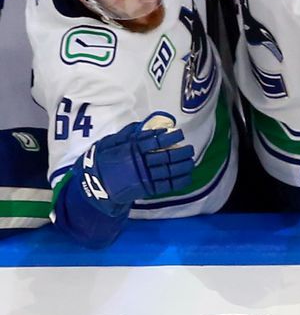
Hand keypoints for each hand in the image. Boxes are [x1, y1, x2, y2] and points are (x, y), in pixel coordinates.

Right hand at [74, 112, 194, 215]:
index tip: (180, 134)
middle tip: (190, 149)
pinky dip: (178, 182)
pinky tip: (187, 177)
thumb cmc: (102, 161)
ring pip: (168, 171)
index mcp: (132, 150)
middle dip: (181, 153)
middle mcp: (140, 163)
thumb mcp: (109, 143)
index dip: (170, 137)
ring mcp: (143, 177)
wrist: (94, 185)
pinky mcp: (146, 189)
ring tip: (191, 161)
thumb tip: (142, 124)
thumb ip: (126, 134)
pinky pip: (166, 186)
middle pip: (165, 157)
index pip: (155, 142)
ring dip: (183, 166)